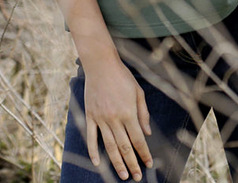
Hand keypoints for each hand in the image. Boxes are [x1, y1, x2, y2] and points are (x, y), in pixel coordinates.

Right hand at [82, 57, 152, 180]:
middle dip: (132, 163)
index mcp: (128, 113)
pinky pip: (91, 138)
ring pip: (109, 146)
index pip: (138, 139)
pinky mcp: (89, 116)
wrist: (101, 65)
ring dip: (116, 163)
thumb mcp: (138, 93)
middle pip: (124, 147)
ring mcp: (100, 119)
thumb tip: (147, 133)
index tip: (148, 164)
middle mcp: (114, 119)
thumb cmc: (122, 77)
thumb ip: (143, 114)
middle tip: (136, 177)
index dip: (144, 153)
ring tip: (122, 175)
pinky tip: (97, 163)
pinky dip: (93, 151)